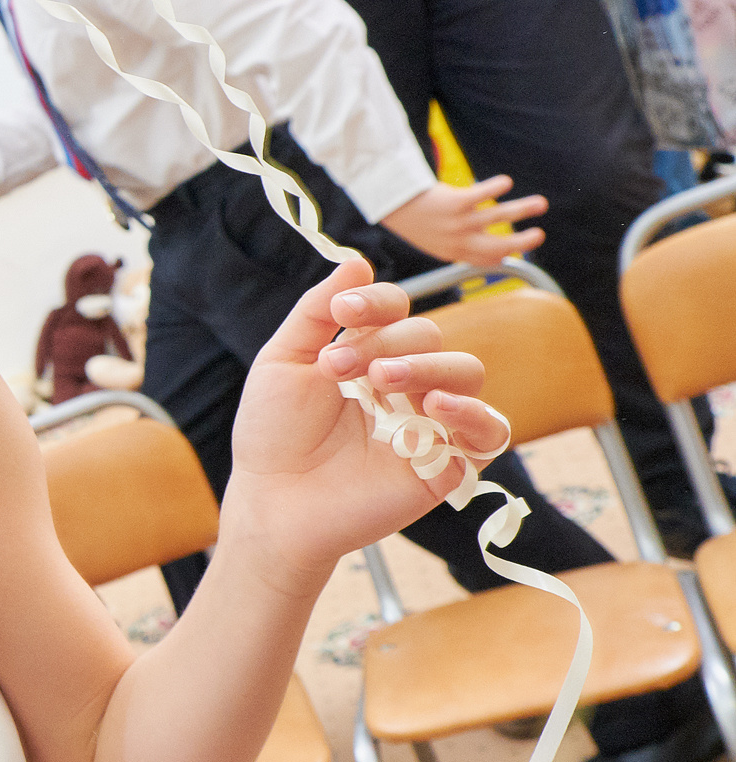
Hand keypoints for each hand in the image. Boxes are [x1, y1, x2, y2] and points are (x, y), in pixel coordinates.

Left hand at [224, 261, 509, 589]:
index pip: (396, 310)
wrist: (272, 501)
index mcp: (368, 354)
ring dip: (427, 366)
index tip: (343, 310)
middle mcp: (404, 382)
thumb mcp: (283, 362)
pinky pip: (490, 430)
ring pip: (465, 371)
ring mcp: (429, 420)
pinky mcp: (447, 462)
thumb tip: (356, 260)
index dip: (377, 302)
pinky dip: (474, 412)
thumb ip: (316, 312)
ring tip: (382, 381)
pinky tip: (436, 406)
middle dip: (386, 342)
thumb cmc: (273, 434)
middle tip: (340, 368)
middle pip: (428, 336)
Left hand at [379, 178, 547, 267]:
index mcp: (454, 252)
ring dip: (522, 210)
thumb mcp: (436, 241)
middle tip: (540, 235)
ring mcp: (458, 222)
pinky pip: (482, 194)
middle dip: (523, 242)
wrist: (392, 204)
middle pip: (499, 245)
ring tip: (541, 203)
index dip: (504, 257)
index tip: (519, 253)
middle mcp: (459, 241)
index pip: (486, 260)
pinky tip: (506, 182)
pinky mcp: (456, 202)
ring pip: (498, 217)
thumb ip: (460, 246)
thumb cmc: (417, 221)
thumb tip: (489, 251)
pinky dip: (495, 187)